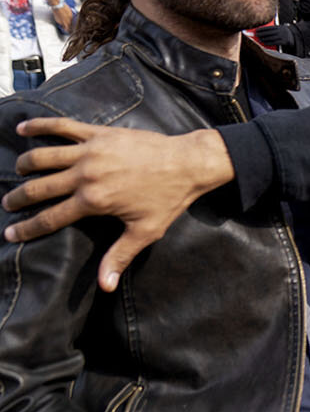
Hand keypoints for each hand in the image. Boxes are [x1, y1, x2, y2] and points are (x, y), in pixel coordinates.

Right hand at [2, 121, 232, 290]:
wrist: (189, 162)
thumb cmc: (169, 198)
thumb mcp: (145, 231)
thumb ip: (120, 256)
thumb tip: (105, 286)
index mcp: (93, 201)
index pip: (49, 218)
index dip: (27, 228)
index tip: (10, 233)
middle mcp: (86, 176)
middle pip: (39, 188)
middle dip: (19, 198)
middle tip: (8, 203)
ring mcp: (90, 152)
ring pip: (43, 156)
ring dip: (25, 164)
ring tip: (18, 171)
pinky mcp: (99, 134)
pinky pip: (63, 126)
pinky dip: (41, 125)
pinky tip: (24, 128)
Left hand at [253, 24, 294, 48]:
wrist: (295, 38)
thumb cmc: (285, 34)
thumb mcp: (281, 29)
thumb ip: (273, 30)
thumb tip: (263, 33)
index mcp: (279, 27)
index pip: (269, 27)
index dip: (262, 29)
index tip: (257, 30)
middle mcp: (281, 31)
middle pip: (269, 32)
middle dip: (262, 34)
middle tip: (256, 35)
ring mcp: (283, 36)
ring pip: (271, 38)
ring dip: (264, 39)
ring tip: (259, 40)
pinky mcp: (284, 41)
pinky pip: (275, 42)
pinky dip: (269, 43)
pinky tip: (264, 43)